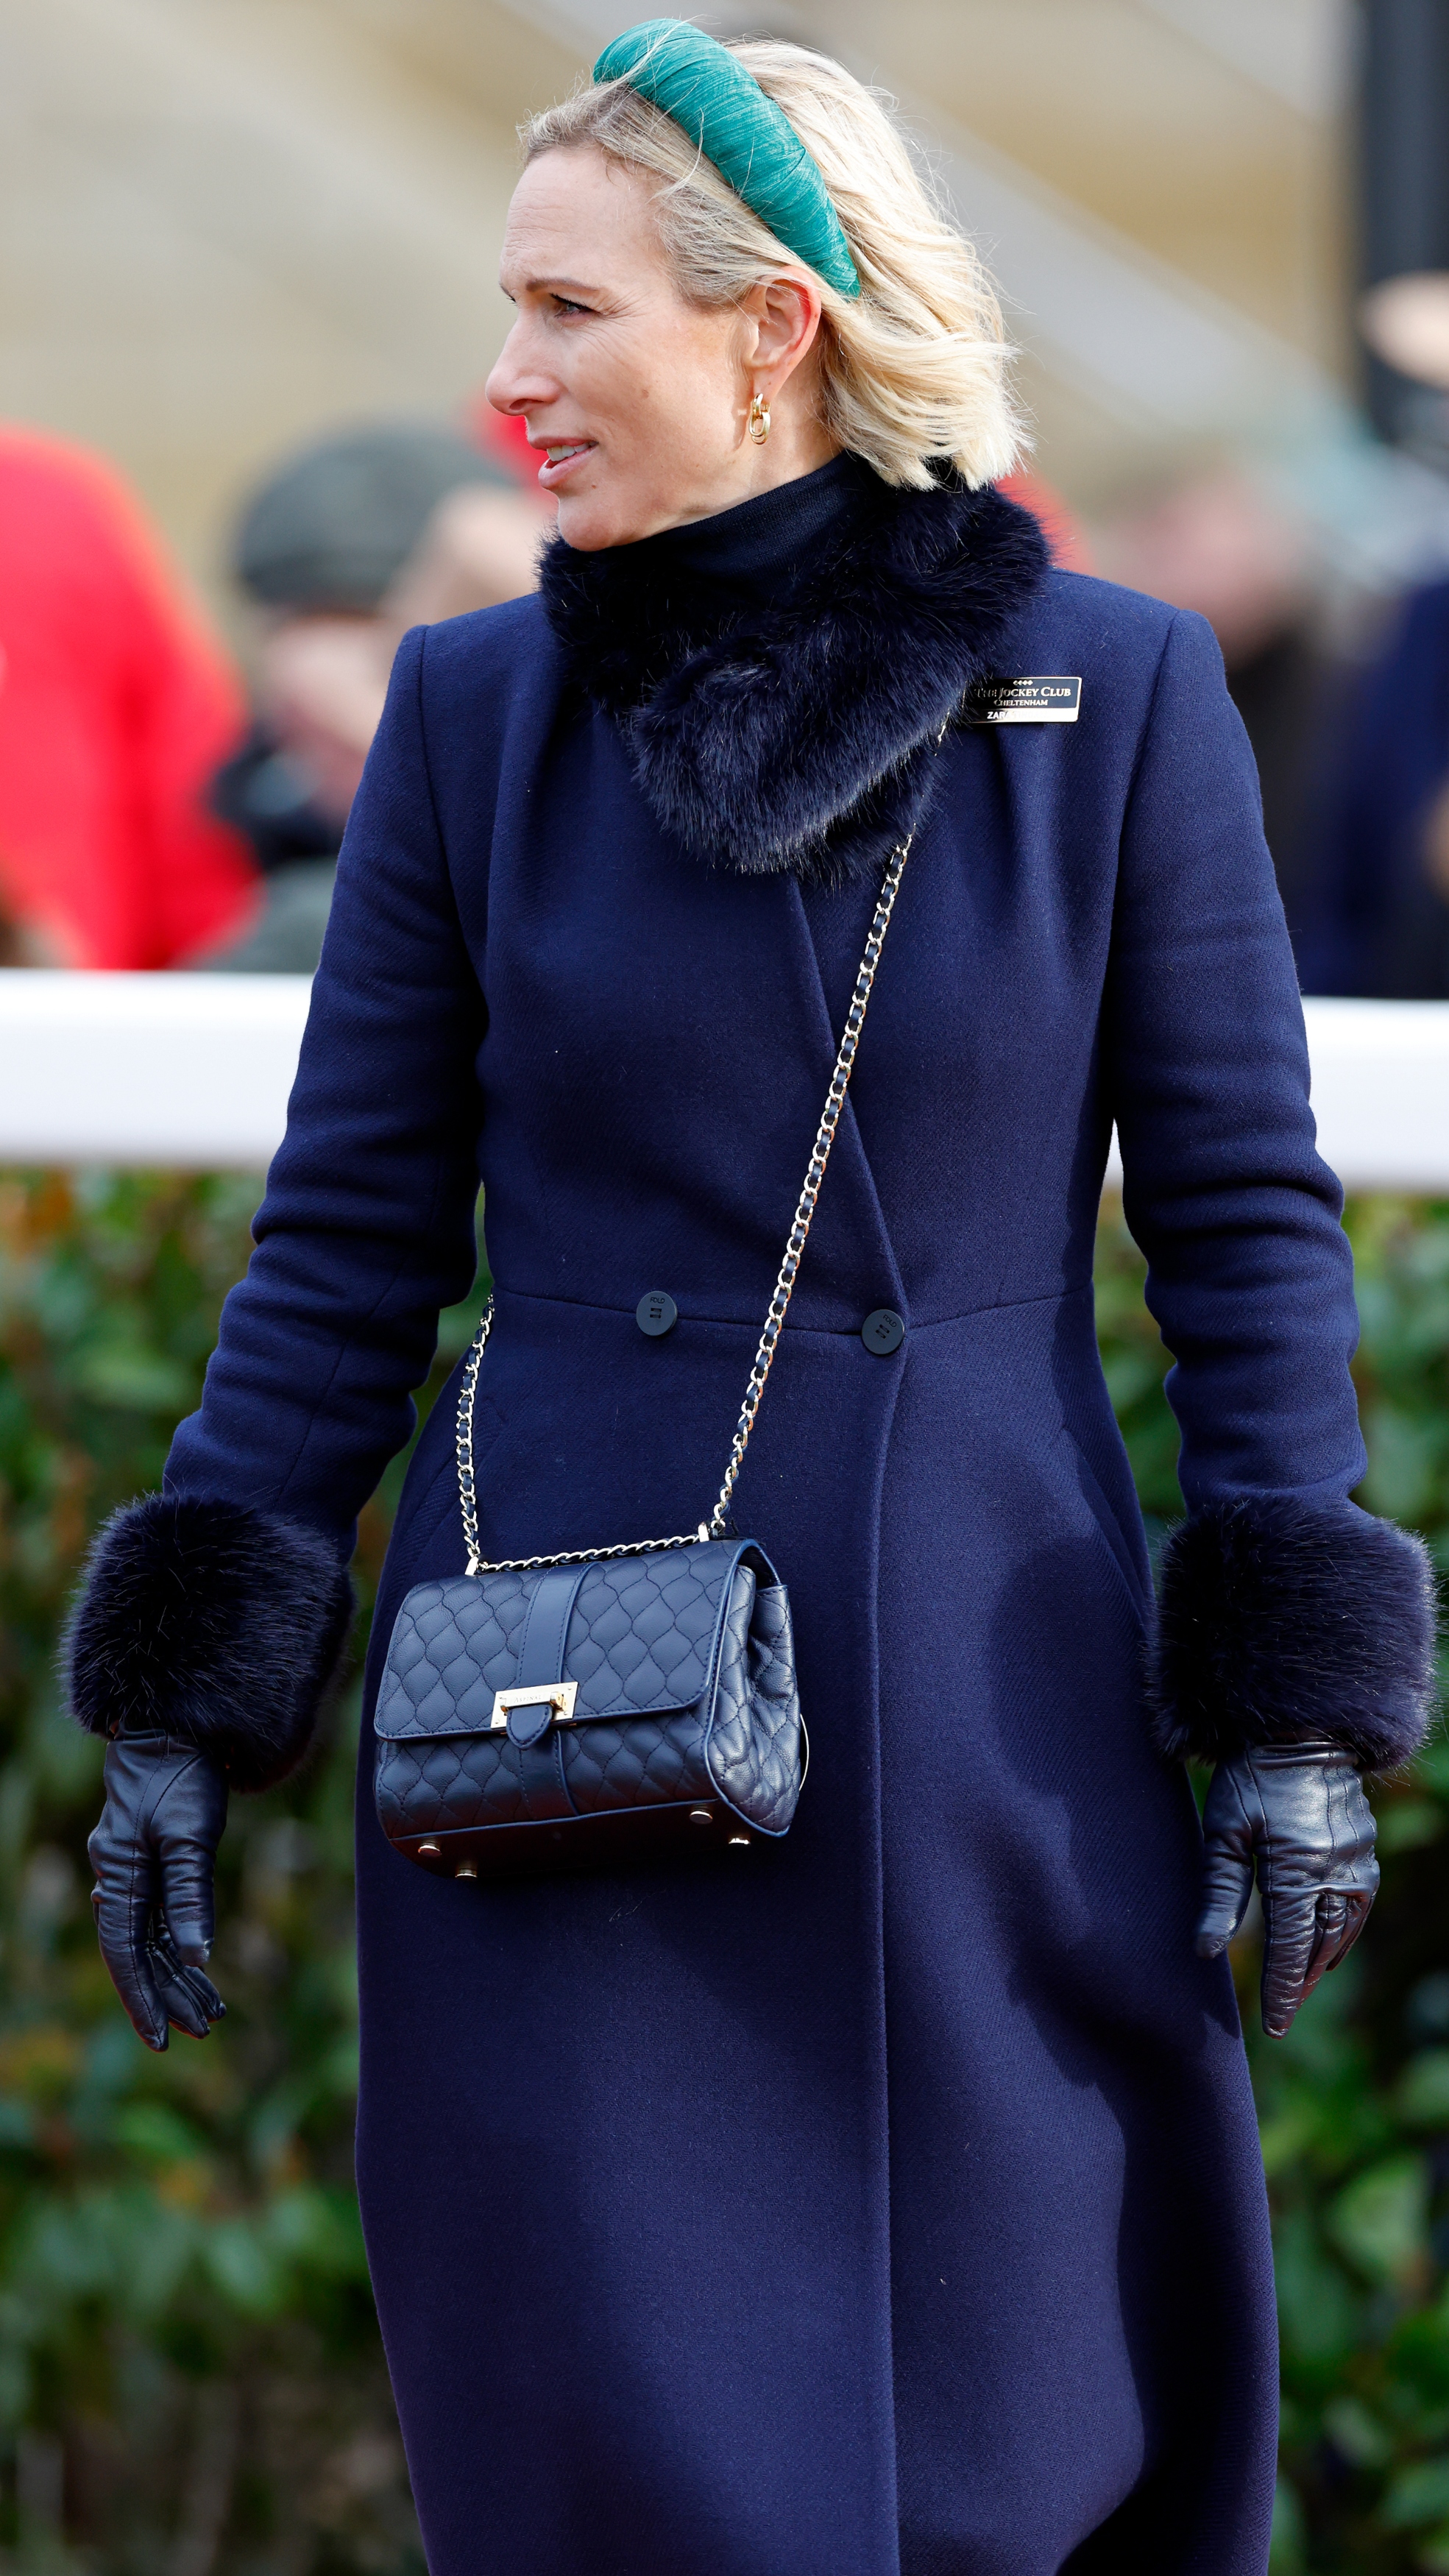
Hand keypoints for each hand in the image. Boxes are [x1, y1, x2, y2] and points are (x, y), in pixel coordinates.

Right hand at [87, 1733, 228, 2050]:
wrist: (176, 1728)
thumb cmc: (182, 1774)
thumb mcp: (191, 1832)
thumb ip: (190, 1893)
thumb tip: (194, 1956)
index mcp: (118, 1872)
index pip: (125, 1951)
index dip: (141, 1997)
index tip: (160, 2039)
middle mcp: (118, 1877)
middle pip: (138, 1952)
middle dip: (166, 1995)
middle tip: (201, 2031)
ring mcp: (132, 1872)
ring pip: (150, 1939)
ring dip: (177, 1976)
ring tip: (212, 2014)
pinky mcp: (151, 1865)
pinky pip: (160, 1918)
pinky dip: (180, 1947)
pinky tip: (201, 1973)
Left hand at [1195, 1742, 1378, 2036]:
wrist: (1301, 1731)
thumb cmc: (1252, 1779)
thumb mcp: (1223, 1833)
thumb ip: (1217, 1894)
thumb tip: (1204, 1952)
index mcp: (1297, 1869)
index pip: (1288, 1948)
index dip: (1281, 1992)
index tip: (1273, 2028)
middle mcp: (1336, 1872)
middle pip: (1319, 1947)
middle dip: (1299, 1983)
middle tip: (1280, 2016)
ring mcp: (1357, 1862)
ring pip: (1343, 1931)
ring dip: (1320, 1962)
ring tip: (1298, 1986)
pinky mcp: (1365, 1852)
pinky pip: (1357, 1908)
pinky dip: (1340, 1934)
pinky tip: (1325, 1947)